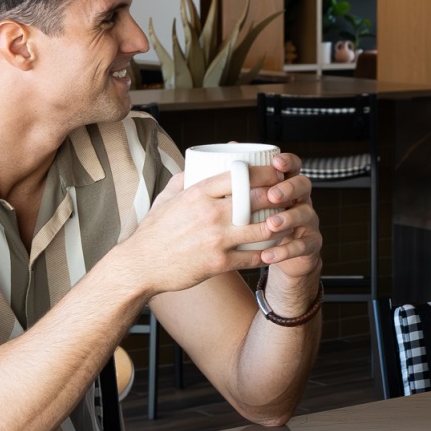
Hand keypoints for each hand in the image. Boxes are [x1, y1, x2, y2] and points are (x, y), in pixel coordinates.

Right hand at [112, 152, 319, 296]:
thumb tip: (197, 164)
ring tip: (289, 222)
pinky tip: (277, 250)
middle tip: (289, 196)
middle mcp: (210, 213)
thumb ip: (184, 178)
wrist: (140, 265)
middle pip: (258, 199)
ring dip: (280, 225)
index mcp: (198, 193)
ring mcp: (216, 239)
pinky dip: (269, 253)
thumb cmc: (153, 231)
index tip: (276, 172)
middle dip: (279, 196)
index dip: (265, 172)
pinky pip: (254, 256)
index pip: (241, 174)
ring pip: (262, 228)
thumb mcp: (166, 197)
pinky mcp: (219, 263)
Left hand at [249, 152, 322, 313]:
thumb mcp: (250, 201)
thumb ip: (241, 178)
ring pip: (306, 214)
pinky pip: (302, 246)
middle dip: (289, 188)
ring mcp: (307, 221)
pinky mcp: (309, 244)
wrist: (275, 254)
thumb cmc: (259, 222)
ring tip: (271, 224)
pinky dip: (285, 250)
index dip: (288, 162)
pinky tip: (267, 255)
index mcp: (286, 184)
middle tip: (272, 195)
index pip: (292, 166)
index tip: (275, 162)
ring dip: (289, 217)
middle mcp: (300, 199)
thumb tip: (228, 147)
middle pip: (304, 185)